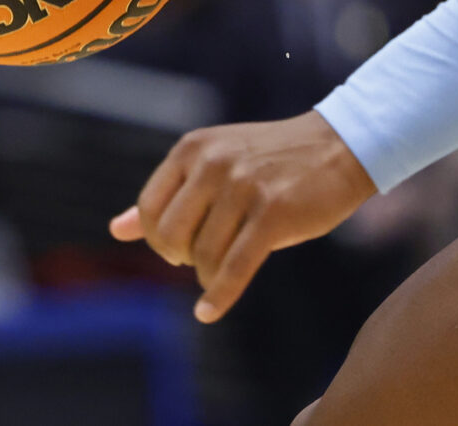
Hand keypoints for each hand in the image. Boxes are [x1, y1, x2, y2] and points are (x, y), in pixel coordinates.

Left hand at [112, 112, 377, 322]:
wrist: (340, 146)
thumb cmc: (272, 162)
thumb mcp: (214, 165)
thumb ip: (168, 195)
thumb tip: (117, 229)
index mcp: (193, 149)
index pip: (150, 209)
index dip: (159, 239)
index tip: (179, 247)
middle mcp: (215, 163)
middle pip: (171, 236)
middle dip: (181, 258)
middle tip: (200, 259)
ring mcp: (245, 187)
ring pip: (203, 255)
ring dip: (208, 275)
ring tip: (223, 270)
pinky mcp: (274, 213)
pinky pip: (234, 267)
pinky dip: (218, 296)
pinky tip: (208, 312)